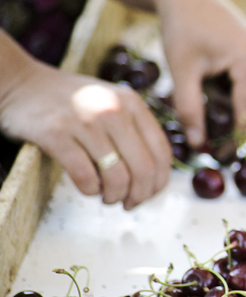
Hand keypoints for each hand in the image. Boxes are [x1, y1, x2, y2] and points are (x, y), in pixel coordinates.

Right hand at [0, 42, 170, 209]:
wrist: (22, 83)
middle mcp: (113, 110)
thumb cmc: (73, 101)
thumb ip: (136, 130)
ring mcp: (85, 121)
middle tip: (129, 203)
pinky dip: (91, 190)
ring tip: (108, 197)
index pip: (162, 152)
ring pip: (117, 177)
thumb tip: (156, 176)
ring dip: (115, 196)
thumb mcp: (113, 102)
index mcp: (133, 104)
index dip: (159, 181)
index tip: (149, 194)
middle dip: (140, 195)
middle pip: (144, 169)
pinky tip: (89, 188)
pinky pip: (85, 176)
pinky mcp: (56, 134)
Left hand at [155, 0, 245, 146]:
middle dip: (242, 127)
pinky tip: (220, 93)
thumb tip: (197, 144)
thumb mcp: (181, 71)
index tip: (220, 155)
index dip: (235, 137)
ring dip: (244, 112)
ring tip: (215, 114)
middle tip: (216, 141)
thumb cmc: (182, 29)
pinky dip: (245, 97)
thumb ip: (189, 109)